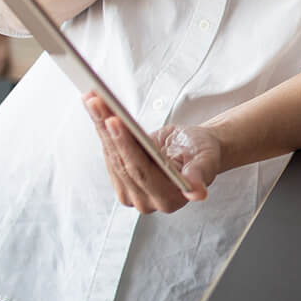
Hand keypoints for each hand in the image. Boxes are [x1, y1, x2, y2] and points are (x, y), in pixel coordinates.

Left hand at [83, 94, 217, 213]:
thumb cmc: (203, 152)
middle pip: (121, 162)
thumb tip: (198, 193)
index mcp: (168, 199)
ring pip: (111, 156)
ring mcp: (131, 193)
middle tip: (96, 101)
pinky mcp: (121, 182)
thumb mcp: (206, 159)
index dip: (126, 146)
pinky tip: (97, 110)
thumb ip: (199, 175)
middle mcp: (146, 201)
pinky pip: (109, 154)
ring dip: (100, 126)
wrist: (195, 152)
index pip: (140, 171)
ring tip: (93, 99)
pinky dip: (102, 130)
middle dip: (108, 130)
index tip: (114, 121)